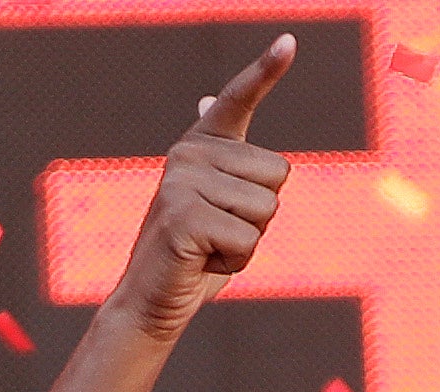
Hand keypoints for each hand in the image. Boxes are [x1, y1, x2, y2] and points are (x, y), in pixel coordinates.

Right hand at [115, 39, 294, 340]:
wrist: (150, 303)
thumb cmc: (194, 256)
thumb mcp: (216, 201)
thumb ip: (223, 157)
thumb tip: (209, 99)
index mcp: (201, 143)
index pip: (239, 99)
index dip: (265, 71)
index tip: (289, 41)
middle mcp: (189, 153)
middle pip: (279, 175)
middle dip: (261, 216)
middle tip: (217, 233)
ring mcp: (183, 182)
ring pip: (267, 209)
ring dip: (248, 242)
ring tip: (208, 247)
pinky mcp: (183, 216)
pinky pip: (249, 239)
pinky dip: (235, 262)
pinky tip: (201, 261)